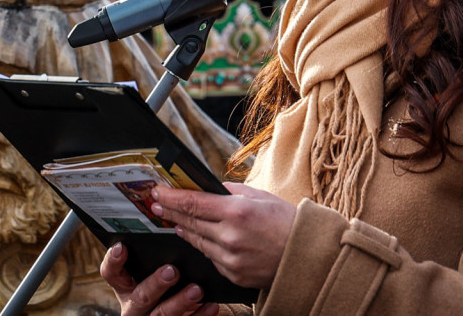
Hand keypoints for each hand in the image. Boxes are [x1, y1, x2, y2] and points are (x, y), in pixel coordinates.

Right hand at [100, 242, 218, 315]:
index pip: (111, 273)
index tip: (122, 246)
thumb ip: (154, 257)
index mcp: (125, 287)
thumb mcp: (148, 272)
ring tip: (196, 289)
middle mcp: (134, 306)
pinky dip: (199, 314)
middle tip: (171, 270)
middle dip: (155, 284)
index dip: (113, 261)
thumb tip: (176, 226)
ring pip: (162, 314)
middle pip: (140, 296)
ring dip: (180, 301)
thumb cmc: (160, 286)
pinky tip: (212, 304)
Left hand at [152, 182, 294, 288]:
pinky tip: (197, 237)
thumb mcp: (259, 197)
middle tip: (156, 203)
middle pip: (190, 222)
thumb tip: (208, 188)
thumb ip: (231, 192)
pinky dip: (204, 245)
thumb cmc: (286, 221)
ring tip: (174, 219)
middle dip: (171, 211)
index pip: (193, 203)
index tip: (158, 191)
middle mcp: (230, 236)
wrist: (306, 255)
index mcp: (237, 212)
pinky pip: (211, 257)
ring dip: (184, 228)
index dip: (171, 197)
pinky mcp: (233, 275)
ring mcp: (230, 259)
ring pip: (197, 241)